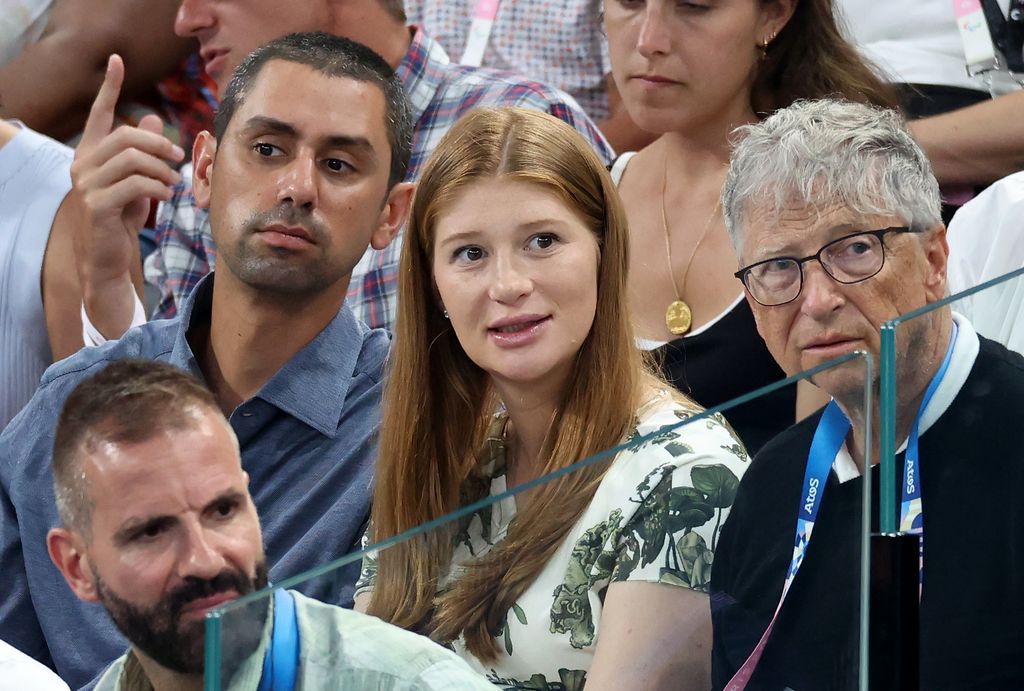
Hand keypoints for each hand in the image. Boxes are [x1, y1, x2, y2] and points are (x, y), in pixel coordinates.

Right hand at [70, 54, 183, 336]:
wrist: (105, 259)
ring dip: (162, 170)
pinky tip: (165, 196)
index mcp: (91, 155)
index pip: (99, 114)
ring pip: (132, 159)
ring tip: (173, 184)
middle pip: (125, 136)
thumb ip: (141, 152)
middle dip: (158, 145)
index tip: (117, 60)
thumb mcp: (135, 181)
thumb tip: (152, 119)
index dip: (109, 87)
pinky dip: (157, 188)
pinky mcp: (97, 205)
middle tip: (178, 160)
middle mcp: (83, 165)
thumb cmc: (120, 219)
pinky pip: (134, 184)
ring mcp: (87, 185)